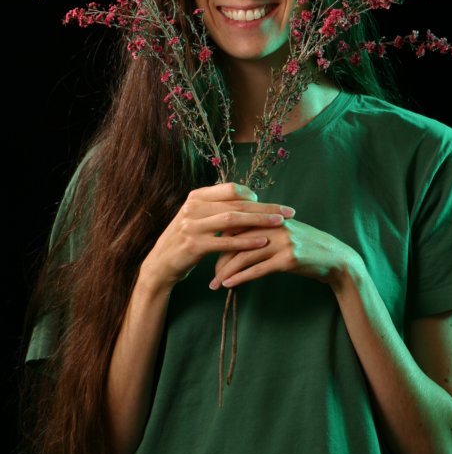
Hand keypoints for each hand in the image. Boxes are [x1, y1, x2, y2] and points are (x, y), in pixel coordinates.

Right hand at [140, 182, 294, 289]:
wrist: (160, 264)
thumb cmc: (185, 240)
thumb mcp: (197, 218)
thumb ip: (217, 207)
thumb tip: (248, 199)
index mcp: (196, 197)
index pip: (230, 189)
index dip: (253, 195)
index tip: (271, 204)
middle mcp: (193, 207)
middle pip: (237, 203)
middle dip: (265, 207)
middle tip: (288, 212)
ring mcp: (192, 225)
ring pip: (233, 219)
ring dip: (259, 221)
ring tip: (280, 224)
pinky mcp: (193, 245)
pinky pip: (225, 241)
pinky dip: (246, 242)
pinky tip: (263, 242)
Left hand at [210, 218, 357, 289]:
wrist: (336, 259)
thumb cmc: (307, 248)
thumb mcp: (285, 234)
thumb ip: (263, 231)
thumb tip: (236, 237)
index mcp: (272, 218)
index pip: (238, 224)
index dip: (221, 238)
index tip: (209, 252)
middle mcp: (275, 226)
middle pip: (237, 240)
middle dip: (219, 257)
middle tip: (208, 273)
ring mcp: (282, 242)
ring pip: (244, 256)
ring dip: (226, 271)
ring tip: (214, 284)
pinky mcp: (288, 259)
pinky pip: (258, 269)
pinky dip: (240, 278)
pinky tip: (229, 285)